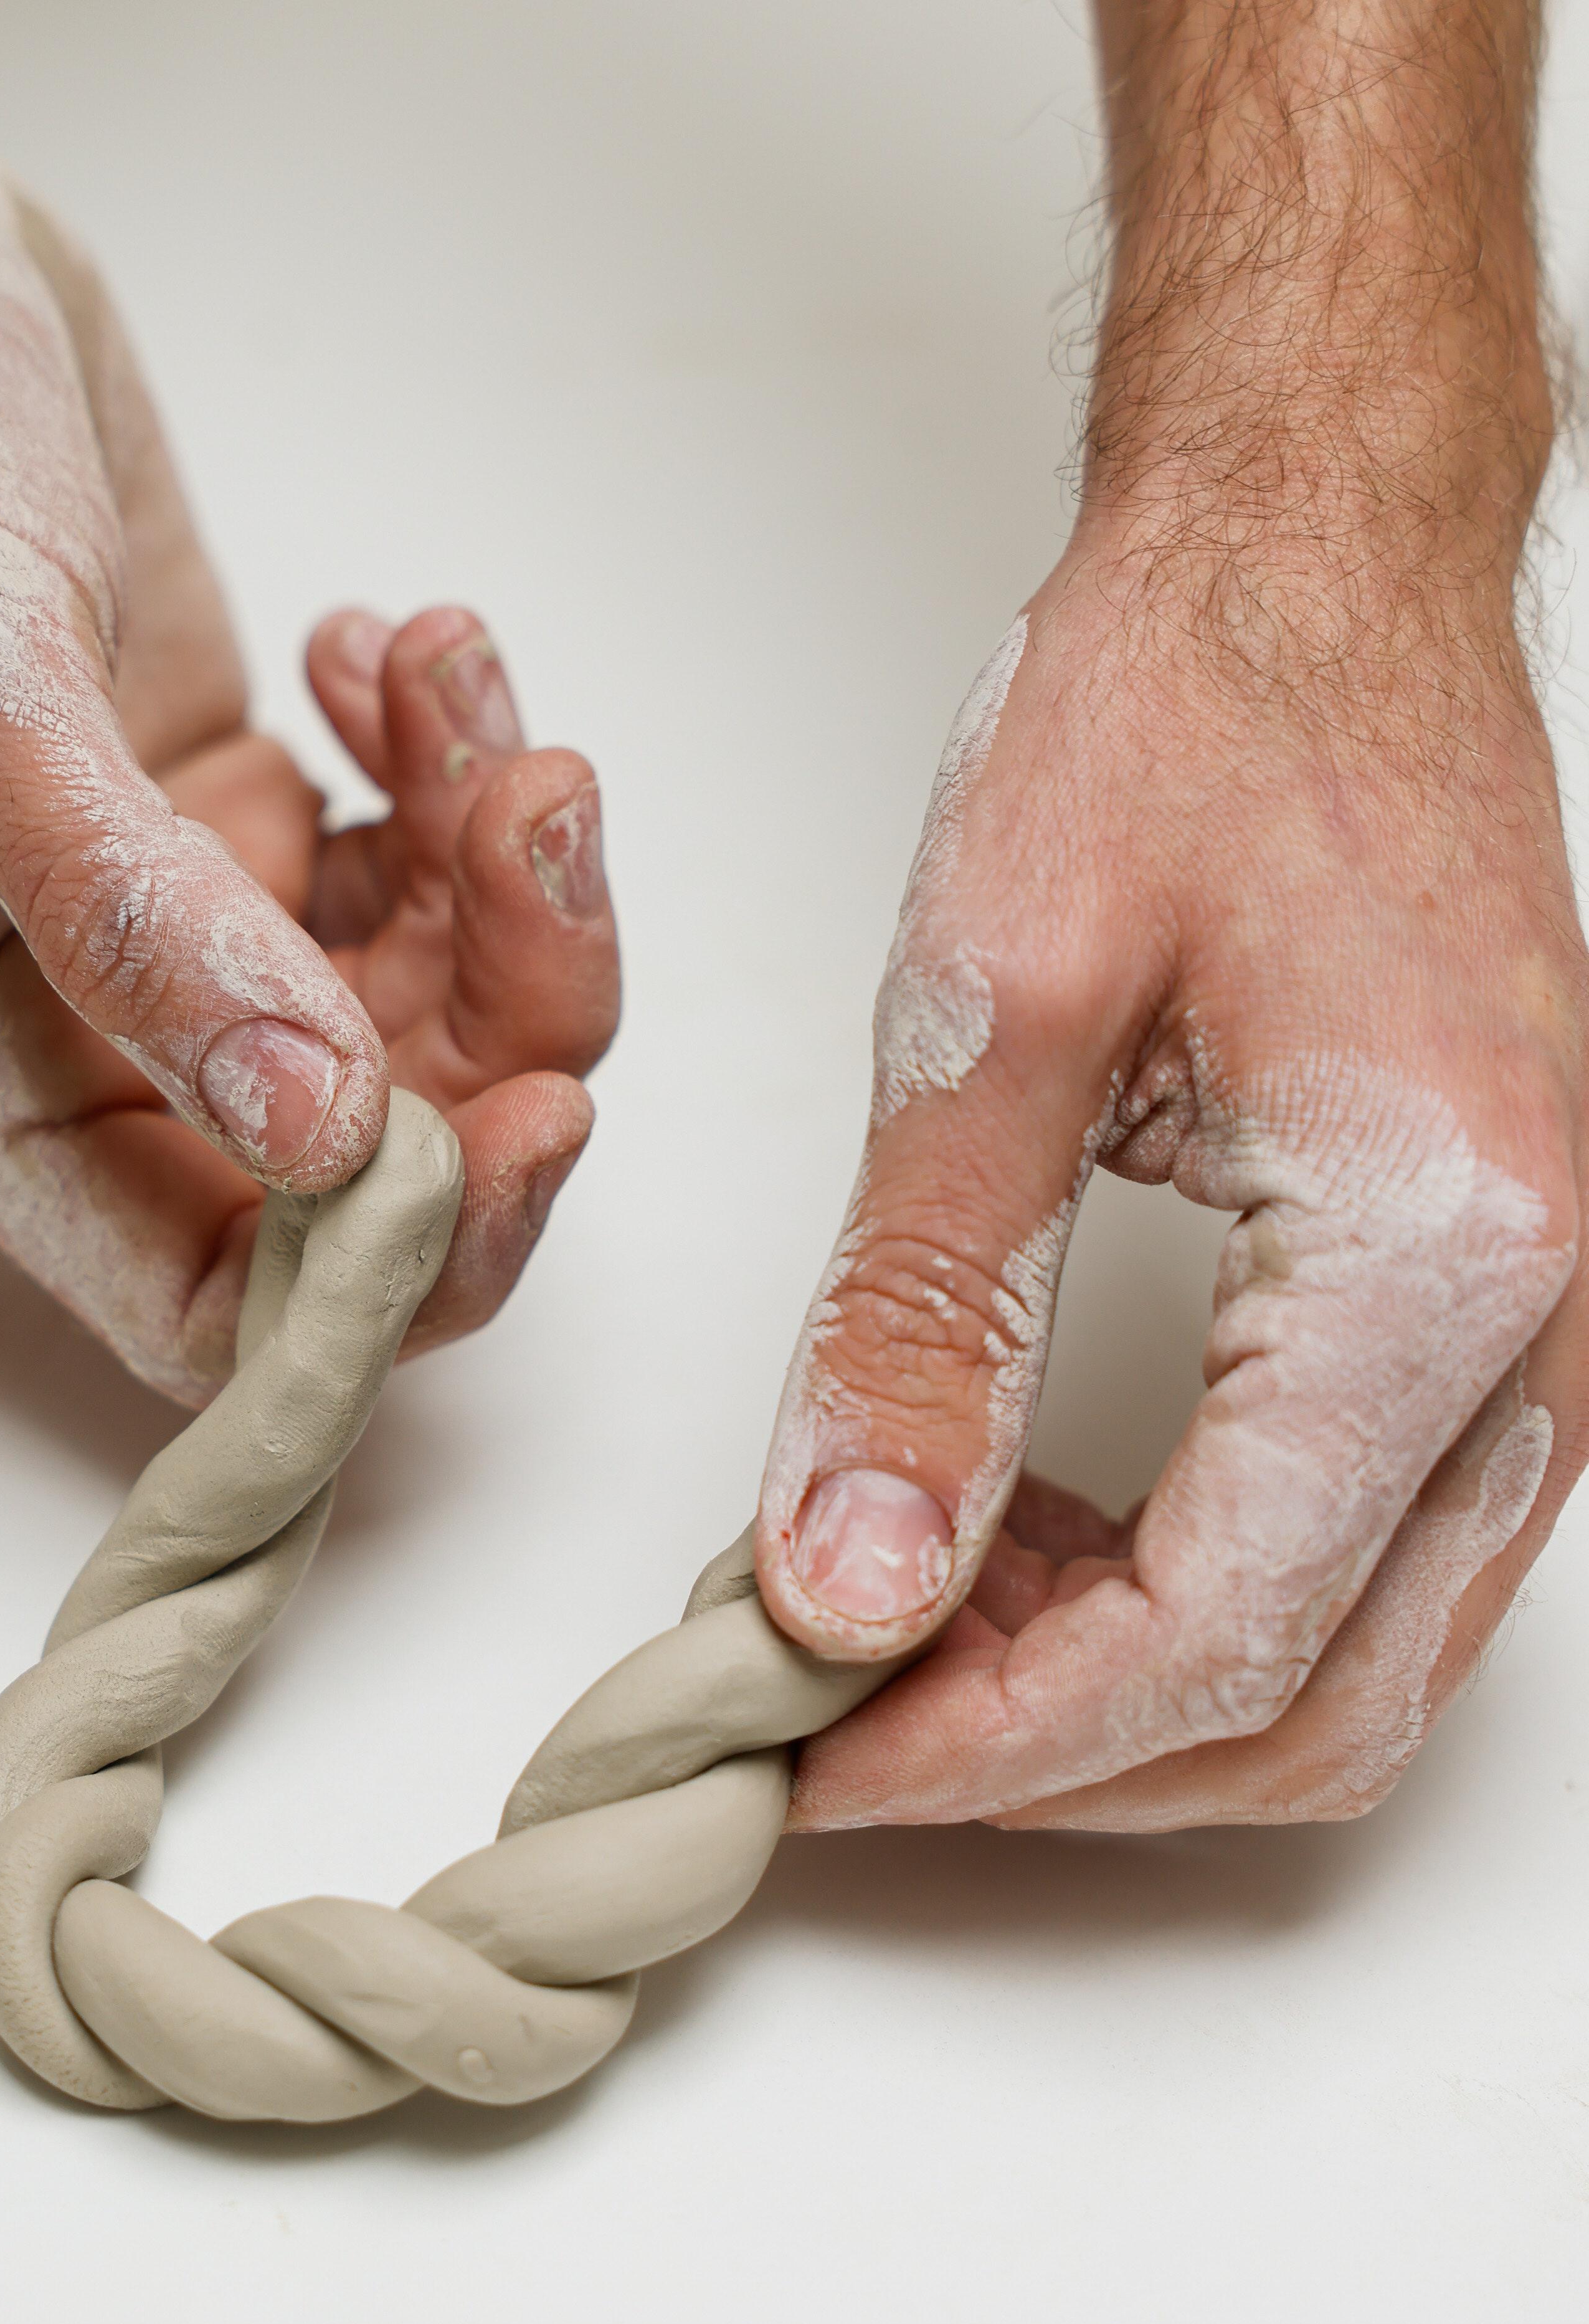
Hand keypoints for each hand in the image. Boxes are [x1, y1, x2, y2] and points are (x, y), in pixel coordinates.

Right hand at [0, 104, 616, 1399]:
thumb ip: (135, 925)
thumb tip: (319, 1132)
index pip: (224, 1301)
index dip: (406, 1256)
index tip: (537, 1112)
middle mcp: (82, 1038)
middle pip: (370, 1166)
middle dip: (503, 1016)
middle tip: (538, 815)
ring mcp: (168, 929)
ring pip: (423, 1015)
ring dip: (492, 864)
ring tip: (455, 681)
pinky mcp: (228, 819)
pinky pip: (409, 878)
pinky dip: (441, 772)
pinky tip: (380, 651)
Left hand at [754, 530, 1586, 1826]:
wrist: (1314, 561)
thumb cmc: (1183, 714)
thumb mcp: (994, 1016)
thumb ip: (920, 1326)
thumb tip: (843, 1584)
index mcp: (1445, 1259)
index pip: (1217, 1638)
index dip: (993, 1746)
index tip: (808, 1762)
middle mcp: (1551, 1325)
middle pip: (1314, 1704)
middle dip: (1059, 1762)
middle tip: (837, 1722)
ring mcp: (1552, 1321)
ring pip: (1356, 1655)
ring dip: (1127, 1695)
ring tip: (902, 1624)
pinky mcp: (1502, 1294)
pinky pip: (1372, 1545)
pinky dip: (1199, 1596)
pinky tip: (1025, 1536)